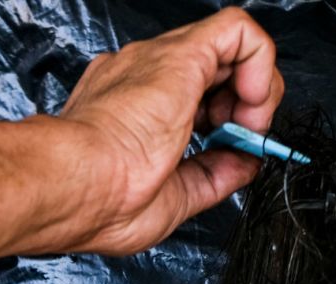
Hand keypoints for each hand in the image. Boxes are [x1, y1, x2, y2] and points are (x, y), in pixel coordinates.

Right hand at [56, 8, 284, 255]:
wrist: (74, 185)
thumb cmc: (98, 201)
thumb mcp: (172, 200)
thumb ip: (211, 176)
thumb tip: (244, 163)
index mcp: (129, 110)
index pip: (192, 100)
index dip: (223, 127)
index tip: (229, 157)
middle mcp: (141, 77)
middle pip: (213, 72)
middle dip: (242, 107)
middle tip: (241, 143)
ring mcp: (157, 60)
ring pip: (228, 48)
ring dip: (256, 88)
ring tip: (247, 127)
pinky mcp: (181, 53)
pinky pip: (238, 30)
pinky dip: (260, 60)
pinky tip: (252, 100)